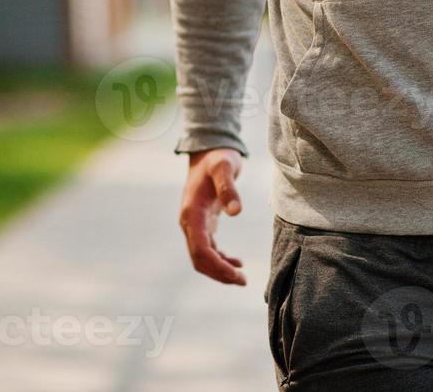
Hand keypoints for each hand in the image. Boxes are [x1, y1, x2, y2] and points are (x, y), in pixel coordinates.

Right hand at [178, 147, 245, 285]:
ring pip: (202, 257)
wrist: (209, 151)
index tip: (238, 275)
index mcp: (192, 213)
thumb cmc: (218, 157)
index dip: (217, 266)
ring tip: (242, 277)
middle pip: (199, 259)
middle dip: (219, 273)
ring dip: (219, 270)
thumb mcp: (225, 166)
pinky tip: (236, 263)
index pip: (200, 250)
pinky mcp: (202, 224)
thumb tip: (236, 211)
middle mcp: (189, 222)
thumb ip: (229, 187)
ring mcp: (194, 224)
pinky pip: (207, 249)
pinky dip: (220, 260)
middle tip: (243, 281)